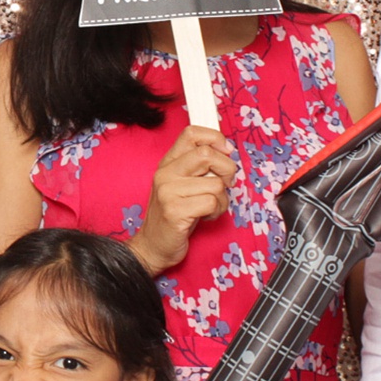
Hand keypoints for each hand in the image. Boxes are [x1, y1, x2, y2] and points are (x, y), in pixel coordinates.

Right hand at [130, 125, 237, 272]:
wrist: (153, 246)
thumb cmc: (175, 215)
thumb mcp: (183, 184)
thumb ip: (199, 167)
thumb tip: (227, 151)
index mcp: (168, 163)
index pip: (192, 133)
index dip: (215, 138)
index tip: (226, 152)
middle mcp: (165, 174)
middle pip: (207, 154)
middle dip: (227, 169)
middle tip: (224, 184)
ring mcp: (168, 192)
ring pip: (215, 183)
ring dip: (222, 199)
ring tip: (210, 208)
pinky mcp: (175, 211)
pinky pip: (212, 202)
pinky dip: (217, 212)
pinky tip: (205, 217)